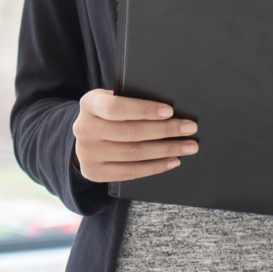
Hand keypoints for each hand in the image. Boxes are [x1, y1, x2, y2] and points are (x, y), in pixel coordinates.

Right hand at [72, 89, 197, 182]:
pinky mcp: (94, 172)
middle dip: (165, 131)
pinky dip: (155, 167)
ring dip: (166, 150)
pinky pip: (130, 172)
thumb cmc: (109, 113)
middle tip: (189, 128)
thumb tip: (168, 112)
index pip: (116, 108)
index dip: (144, 110)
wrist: (87, 135)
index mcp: (89, 104)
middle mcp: (84, 128)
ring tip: (187, 146)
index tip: (169, 111)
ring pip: (133, 154)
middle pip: (130, 132)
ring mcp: (87, 153)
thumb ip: (131, 101)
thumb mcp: (113, 99)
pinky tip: (172, 161)